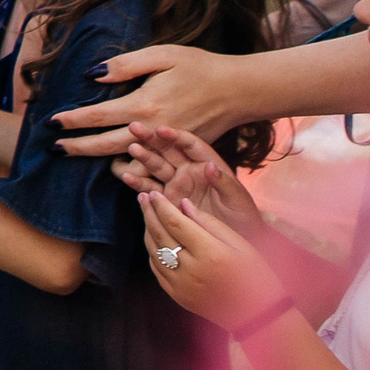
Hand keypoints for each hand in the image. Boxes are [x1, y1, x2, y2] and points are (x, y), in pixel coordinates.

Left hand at [49, 42, 241, 157]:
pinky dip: (126, 166)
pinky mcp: (178, 153)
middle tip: (52, 149)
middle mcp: (153, 131)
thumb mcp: (161, 55)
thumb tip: (91, 76)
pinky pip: (146, 165)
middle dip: (76, 148)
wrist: (239, 90)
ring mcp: (167, 146)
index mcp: (145, 105)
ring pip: (124, 159)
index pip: (98, 117)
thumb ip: (124, 66)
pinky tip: (112, 161)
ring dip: (97, 158)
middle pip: (105, 146)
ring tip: (76, 154)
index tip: (51, 123)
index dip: (72, 121)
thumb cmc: (199, 67)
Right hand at [115, 123, 262, 237]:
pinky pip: (150, 188)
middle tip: (135, 127)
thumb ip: (224, 183)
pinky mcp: (166, 200)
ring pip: (156, 166)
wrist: (234, 242)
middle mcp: (189, 170)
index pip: (190, 144)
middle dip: (151, 138)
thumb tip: (210, 166)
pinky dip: (138, 182)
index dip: (175, 135)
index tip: (161, 129)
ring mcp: (176, 184)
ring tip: (131, 149)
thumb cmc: (243, 218)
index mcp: (208, 164)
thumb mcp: (239, 200)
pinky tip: (126, 176)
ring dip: (143, 157)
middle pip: (168, 149)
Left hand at [141, 192, 289, 332]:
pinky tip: (155, 240)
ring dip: (148, 231)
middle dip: (149, 213)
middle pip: (160, 235)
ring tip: (148, 215)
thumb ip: (210, 223)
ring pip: (154, 252)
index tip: (154, 193)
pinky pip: (158, 270)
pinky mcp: (178, 297)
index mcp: (210, 254)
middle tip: (142, 197)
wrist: (259, 317)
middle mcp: (191, 270)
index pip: (175, 222)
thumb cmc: (256, 276)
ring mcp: (182, 286)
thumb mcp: (240, 244)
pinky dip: (153, 252)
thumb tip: (184, 204)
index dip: (161, 205)